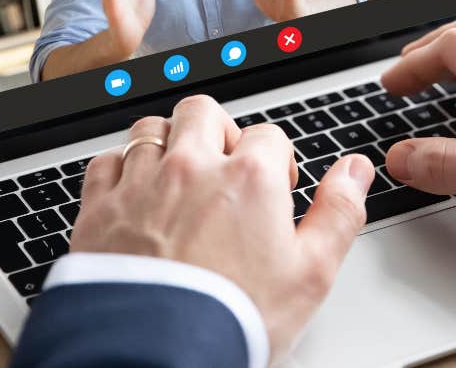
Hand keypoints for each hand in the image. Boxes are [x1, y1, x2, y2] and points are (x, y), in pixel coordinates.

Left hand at [71, 96, 374, 359]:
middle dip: (218, 132)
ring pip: (151, 129)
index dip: (277, 162)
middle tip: (225, 169)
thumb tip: (356, 170)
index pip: (268, 135)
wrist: (159, 357)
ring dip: (168, 144)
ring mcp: (140, 184)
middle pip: (203, 111)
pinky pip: (105, 162)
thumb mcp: (311, 273)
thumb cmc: (235, 319)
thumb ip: (339, 212)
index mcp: (248, 177)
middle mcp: (191, 167)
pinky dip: (121, 170)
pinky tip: (134, 196)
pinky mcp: (98, 209)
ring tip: (179, 179)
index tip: (274, 192)